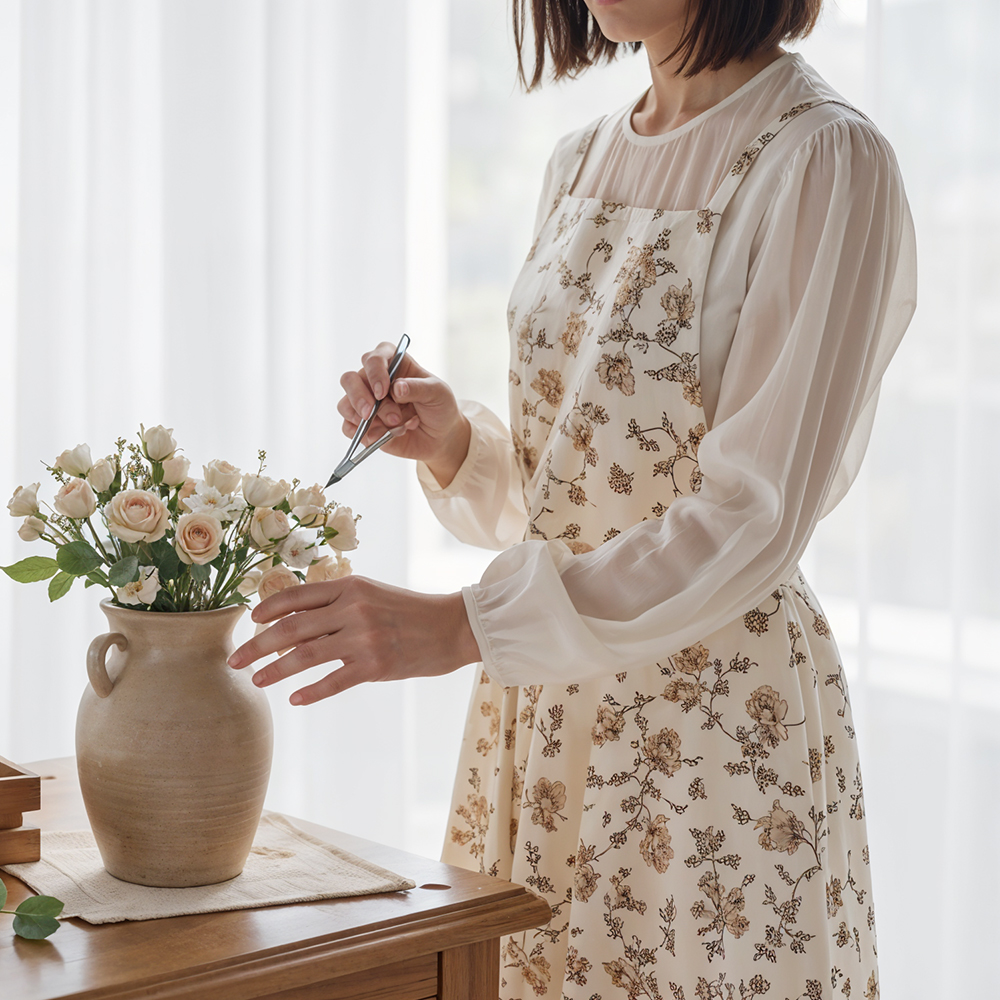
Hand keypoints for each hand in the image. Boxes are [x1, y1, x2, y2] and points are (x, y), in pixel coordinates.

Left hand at [227, 576, 481, 704]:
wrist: (454, 627)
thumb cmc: (411, 610)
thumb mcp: (373, 594)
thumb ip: (338, 602)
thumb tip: (294, 620)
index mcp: (351, 586)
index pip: (297, 596)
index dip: (268, 608)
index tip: (249, 621)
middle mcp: (353, 609)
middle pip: (292, 628)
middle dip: (257, 645)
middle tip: (234, 660)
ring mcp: (363, 638)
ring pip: (305, 655)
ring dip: (274, 670)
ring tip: (255, 681)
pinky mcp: (375, 666)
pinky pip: (333, 681)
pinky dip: (311, 691)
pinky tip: (294, 699)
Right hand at [338, 344, 470, 487]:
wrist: (441, 436)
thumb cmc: (439, 407)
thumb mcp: (438, 393)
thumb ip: (418, 388)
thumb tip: (397, 388)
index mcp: (392, 364)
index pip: (373, 358)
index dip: (374, 372)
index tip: (384, 390)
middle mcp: (374, 381)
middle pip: (349, 380)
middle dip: (359, 397)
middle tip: (371, 413)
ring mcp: (366, 403)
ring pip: (345, 405)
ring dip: (365, 420)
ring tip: (394, 426)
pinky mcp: (363, 426)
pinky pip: (349, 429)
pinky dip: (365, 435)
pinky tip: (386, 436)